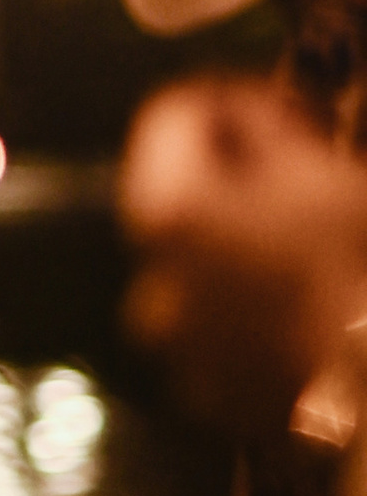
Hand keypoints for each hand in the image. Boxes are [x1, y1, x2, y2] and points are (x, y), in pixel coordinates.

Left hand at [120, 76, 366, 435]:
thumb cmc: (360, 264)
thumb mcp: (324, 170)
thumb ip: (265, 126)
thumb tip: (243, 113)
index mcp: (168, 214)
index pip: (169, 120)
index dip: (225, 100)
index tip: (274, 106)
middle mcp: (150, 282)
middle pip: (182, 201)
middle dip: (234, 183)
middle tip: (306, 180)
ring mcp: (176, 348)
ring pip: (200, 270)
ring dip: (242, 252)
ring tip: (315, 256)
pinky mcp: (208, 395)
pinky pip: (220, 333)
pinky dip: (251, 315)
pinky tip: (310, 314)